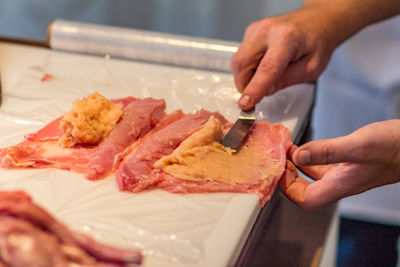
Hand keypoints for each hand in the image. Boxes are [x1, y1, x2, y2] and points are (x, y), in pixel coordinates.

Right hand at [231, 5, 336, 109]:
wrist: (317, 21)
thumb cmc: (316, 43)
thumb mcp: (310, 69)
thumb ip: (287, 80)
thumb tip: (265, 90)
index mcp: (287, 38)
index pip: (267, 68)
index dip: (254, 88)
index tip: (246, 104)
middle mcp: (267, 31)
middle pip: (242, 63)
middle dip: (245, 85)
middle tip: (257, 94)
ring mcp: (256, 29)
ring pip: (238, 61)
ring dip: (246, 76)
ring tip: (265, 77)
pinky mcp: (250, 32)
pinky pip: (240, 56)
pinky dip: (247, 67)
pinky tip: (262, 66)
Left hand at [279, 120, 399, 209]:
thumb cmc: (395, 148)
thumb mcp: (357, 146)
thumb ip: (326, 151)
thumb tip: (298, 155)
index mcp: (341, 184)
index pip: (306, 198)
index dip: (288, 189)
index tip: (278, 171)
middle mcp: (341, 182)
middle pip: (305, 188)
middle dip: (288, 174)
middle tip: (278, 157)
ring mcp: (345, 173)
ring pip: (312, 174)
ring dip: (297, 163)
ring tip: (286, 148)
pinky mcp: (349, 162)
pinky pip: (322, 163)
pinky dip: (310, 155)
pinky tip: (306, 145)